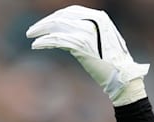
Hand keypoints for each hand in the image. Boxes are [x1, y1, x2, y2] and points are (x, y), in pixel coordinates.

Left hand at [26, 5, 148, 105]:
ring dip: (41, 31)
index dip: (56, 16)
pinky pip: (57, 40)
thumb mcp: (102, 43)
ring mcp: (87, 32)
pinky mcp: (81, 45)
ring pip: (57, 26)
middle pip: (62, 17)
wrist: (123, 77)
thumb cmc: (113, 64)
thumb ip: (87, 35)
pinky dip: (45, 42)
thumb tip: (65, 35)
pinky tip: (36, 46)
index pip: (72, 11)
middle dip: (45, 23)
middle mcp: (94, 20)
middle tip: (32, 31)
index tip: (45, 23)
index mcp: (100, 17)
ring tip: (30, 36)